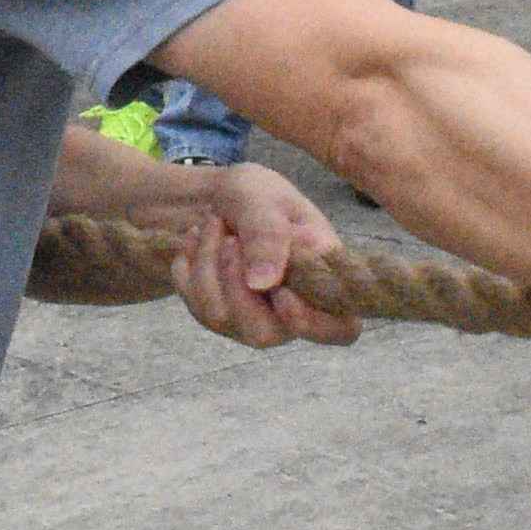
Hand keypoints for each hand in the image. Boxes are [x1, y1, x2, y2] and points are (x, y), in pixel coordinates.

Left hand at [168, 165, 360, 351]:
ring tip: (212, 223)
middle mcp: (290, 310)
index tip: (281, 293)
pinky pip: (194, 307)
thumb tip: (264, 284)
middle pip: (264, 334)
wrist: (217, 198)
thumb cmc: (257, 195)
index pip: (341, 329)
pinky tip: (196, 240)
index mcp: (323, 279)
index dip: (313, 324)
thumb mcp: (264, 198)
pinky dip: (188, 267)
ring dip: (208, 264)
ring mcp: (251, 317)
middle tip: (229, 240)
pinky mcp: (219, 316)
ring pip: (220, 318)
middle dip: (235, 284)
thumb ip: (268, 235)